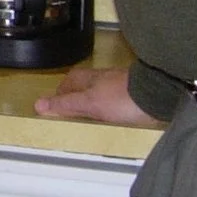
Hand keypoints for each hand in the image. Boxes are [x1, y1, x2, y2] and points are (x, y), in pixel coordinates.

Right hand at [34, 65, 164, 126]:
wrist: (158, 96)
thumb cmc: (121, 98)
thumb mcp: (88, 104)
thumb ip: (65, 105)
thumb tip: (38, 104)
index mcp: (88, 78)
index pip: (67, 83)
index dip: (60, 95)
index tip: (54, 107)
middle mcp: (103, 78)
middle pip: (84, 86)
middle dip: (77, 97)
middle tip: (72, 112)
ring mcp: (120, 85)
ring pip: (101, 92)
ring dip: (95, 103)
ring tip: (92, 118)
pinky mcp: (134, 94)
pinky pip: (117, 101)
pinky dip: (112, 108)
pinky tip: (115, 118)